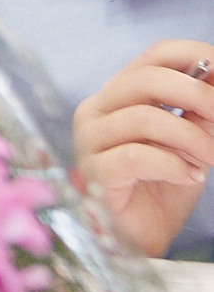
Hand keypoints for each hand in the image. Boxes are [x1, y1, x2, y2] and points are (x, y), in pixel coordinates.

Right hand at [72, 40, 213, 256]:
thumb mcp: (191, 141)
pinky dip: (173, 165)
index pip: (155, 55)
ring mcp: (90, 140)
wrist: (139, 236)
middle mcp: (97, 109)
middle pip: (147, 79)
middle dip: (198, 96)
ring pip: (145, 118)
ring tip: (210, 158)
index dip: (196, 55)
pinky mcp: (93, 172)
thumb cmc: (162, 185)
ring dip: (192, 138)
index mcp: (121, 94)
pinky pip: (136, 156)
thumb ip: (201, 112)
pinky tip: (190, 177)